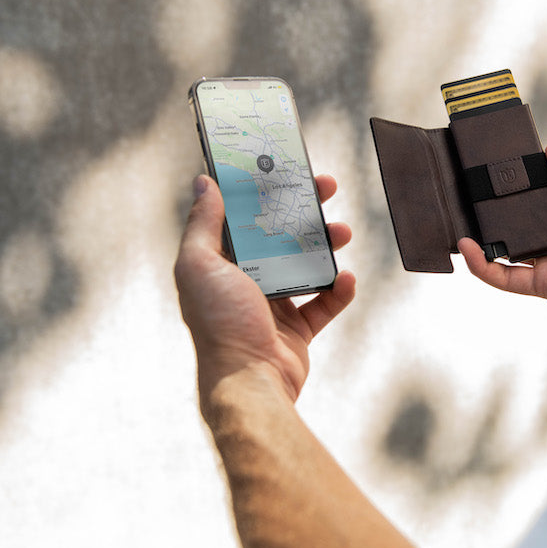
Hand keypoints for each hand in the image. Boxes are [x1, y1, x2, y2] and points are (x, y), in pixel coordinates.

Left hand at [175, 174, 354, 405]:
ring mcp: (272, 307)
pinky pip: (324, 303)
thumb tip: (204, 182)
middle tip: (326, 186)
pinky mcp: (297, 330)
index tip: (283, 166)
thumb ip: (202, 224)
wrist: (250, 381)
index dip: (262, 189)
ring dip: (326, 244)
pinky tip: (346, 278)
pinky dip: (338, 290)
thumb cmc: (220, 323)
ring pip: (305, 264)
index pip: (242, 216)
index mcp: (219, 264)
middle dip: (303, 208)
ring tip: (342, 231)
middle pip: (279, 234)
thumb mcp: (200, 264)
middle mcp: (244, 282)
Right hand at [458, 146, 546, 326]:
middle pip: (521, 213)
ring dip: (484, 233)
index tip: (496, 158)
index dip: (522, 173)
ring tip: (460, 214)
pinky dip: (483, 266)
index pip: (543, 183)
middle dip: (496, 200)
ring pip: (507, 245)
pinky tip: (468, 247)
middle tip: (469, 183)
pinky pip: (506, 277)